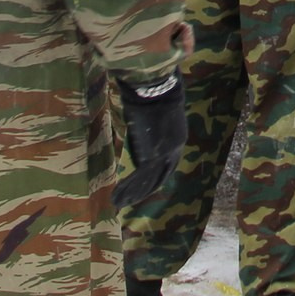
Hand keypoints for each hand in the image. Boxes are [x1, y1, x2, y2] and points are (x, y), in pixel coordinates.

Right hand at [115, 68, 188, 208]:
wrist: (156, 91)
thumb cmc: (156, 94)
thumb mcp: (158, 114)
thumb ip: (154, 126)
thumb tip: (145, 123)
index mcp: (177, 140)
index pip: (168, 165)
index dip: (158, 176)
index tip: (147, 185)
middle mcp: (173, 151)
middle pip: (159, 177)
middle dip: (144, 191)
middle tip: (131, 200)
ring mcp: (163, 155)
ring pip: (147, 182)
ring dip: (132, 195)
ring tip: (119, 204)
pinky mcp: (150, 157)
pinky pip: (138, 179)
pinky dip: (126, 189)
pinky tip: (116, 197)